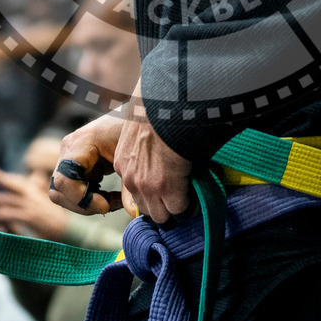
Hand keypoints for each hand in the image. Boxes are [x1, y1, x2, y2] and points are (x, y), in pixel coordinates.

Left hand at [0, 161, 71, 241]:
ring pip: (8, 198)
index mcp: (32, 189)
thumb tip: (34, 174)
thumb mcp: (44, 199)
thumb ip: (38, 187)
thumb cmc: (54, 216)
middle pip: (10, 183)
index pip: (13, 179)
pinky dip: (0, 213)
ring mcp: (32, 205)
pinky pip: (13, 214)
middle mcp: (32, 194)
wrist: (68, 230)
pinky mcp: (32, 217)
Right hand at [49, 110, 131, 215]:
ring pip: (63, 193)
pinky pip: (73, 190)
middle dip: (82, 204)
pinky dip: (91, 197)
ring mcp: (70, 157)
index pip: (64, 179)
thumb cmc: (132, 128)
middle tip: (109, 205)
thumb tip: (132, 212)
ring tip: (113, 199)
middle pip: (58, 190)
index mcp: (79, 142)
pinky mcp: (76, 165)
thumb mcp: (132, 156)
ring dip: (86, 203)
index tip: (106, 206)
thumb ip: (130, 186)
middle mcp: (68, 149)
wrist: (134, 114)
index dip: (81, 199)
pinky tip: (111, 195)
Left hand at [113, 81, 192, 224]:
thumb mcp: (139, 129)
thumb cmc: (157, 108)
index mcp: (122, 163)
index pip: (134, 192)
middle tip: (179, 194)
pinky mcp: (168, 188)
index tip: (166, 187)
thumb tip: (157, 151)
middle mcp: (131, 178)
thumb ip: (142, 147)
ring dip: (176, 207)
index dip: (152, 193)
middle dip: (164, 205)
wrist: (167, 104)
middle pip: (147, 210)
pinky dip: (192, 204)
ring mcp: (148, 186)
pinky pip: (182, 209)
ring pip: (163, 215)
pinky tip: (198, 193)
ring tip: (190, 194)